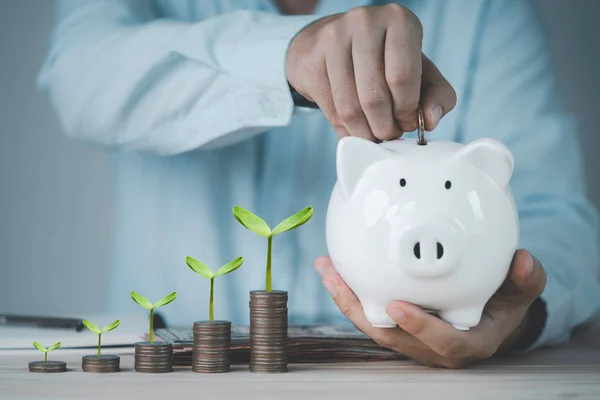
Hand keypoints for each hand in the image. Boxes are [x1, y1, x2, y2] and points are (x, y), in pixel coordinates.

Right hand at [286, 4, 456, 140]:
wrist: (331, 44)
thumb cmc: (382, 61)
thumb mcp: (419, 72)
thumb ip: (438, 95)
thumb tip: (430, 121)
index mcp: (399, 20)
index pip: (402, 76)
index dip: (407, 110)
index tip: (406, 122)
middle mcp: (364, 22)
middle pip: (375, 97)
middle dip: (385, 127)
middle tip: (388, 134)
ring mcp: (333, 38)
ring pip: (350, 108)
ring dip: (364, 134)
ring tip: (372, 135)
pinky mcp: (311, 60)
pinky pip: (331, 111)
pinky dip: (345, 130)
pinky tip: (353, 128)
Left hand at [315, 249, 546, 367]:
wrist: (488, 315)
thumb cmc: (504, 304)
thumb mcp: (522, 292)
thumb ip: (525, 279)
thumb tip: (523, 260)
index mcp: (467, 343)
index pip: (443, 344)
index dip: (420, 328)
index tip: (398, 306)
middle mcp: (432, 347)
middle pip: (392, 337)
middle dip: (361, 310)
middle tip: (338, 280)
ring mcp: (411, 339)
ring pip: (373, 325)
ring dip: (347, 298)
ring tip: (326, 269)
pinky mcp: (396, 327)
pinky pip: (369, 313)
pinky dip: (350, 292)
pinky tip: (334, 268)